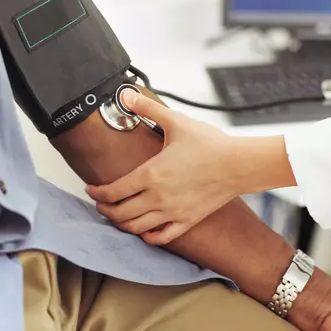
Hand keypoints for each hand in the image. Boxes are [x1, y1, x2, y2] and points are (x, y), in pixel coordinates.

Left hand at [86, 90, 240, 244]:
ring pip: (136, 228)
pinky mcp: (187, 221)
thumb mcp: (176, 122)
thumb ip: (148, 108)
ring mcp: (173, 212)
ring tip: (116, 215)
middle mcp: (158, 198)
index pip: (113, 191)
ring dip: (121, 223)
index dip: (96, 192)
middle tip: (100, 203)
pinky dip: (148, 237)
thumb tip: (127, 93)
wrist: (239, 164)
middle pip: (120, 213)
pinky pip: (162, 237)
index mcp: (151, 174)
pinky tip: (144, 230)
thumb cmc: (210, 144)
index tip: (91, 188)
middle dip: (104, 209)